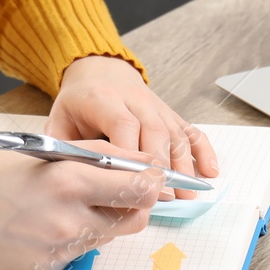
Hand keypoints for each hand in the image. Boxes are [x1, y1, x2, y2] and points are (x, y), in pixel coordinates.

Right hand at [0, 140, 162, 269]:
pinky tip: (47, 222)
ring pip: (110, 236)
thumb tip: (135, 160)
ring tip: (73, 201)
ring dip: (105, 218)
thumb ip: (91, 154)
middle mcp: (69, 218)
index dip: (152, 178)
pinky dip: (76, 236)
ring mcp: (60, 249)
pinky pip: (80, 252)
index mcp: (68, 180)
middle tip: (122, 188)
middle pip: (136, 217)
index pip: (140, 186)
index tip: (153, 173)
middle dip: (136, 201)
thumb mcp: (41, 151)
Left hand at [45, 55, 219, 200]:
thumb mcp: (59, 119)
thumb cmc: (78, 102)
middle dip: (160, 166)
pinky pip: (190, 130)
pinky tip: (210, 171)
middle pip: (154, 130)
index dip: (131, 153)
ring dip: (183, 165)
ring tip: (186, 196)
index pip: (122, 123)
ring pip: (174, 133)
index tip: (133, 182)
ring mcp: (155, 106)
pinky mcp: (169, 113)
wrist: (98, 70)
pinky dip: (203, 150)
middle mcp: (134, 99)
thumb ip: (65, 146)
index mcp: (103, 99)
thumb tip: (73, 180)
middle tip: (162, 198)